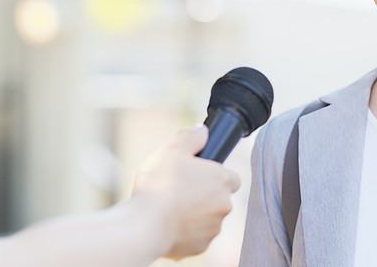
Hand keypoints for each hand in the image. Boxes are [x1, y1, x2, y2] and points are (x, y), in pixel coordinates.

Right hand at [131, 125, 240, 258]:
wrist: (144, 226)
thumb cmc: (159, 186)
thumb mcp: (172, 150)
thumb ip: (190, 137)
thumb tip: (201, 130)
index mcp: (223, 180)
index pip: (232, 177)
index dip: (215, 175)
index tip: (198, 176)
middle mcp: (224, 205)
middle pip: (219, 198)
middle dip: (204, 196)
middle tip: (180, 192)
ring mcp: (213, 228)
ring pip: (208, 219)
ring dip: (195, 215)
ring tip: (170, 209)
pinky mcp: (201, 247)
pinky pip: (196, 237)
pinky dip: (186, 233)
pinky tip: (167, 225)